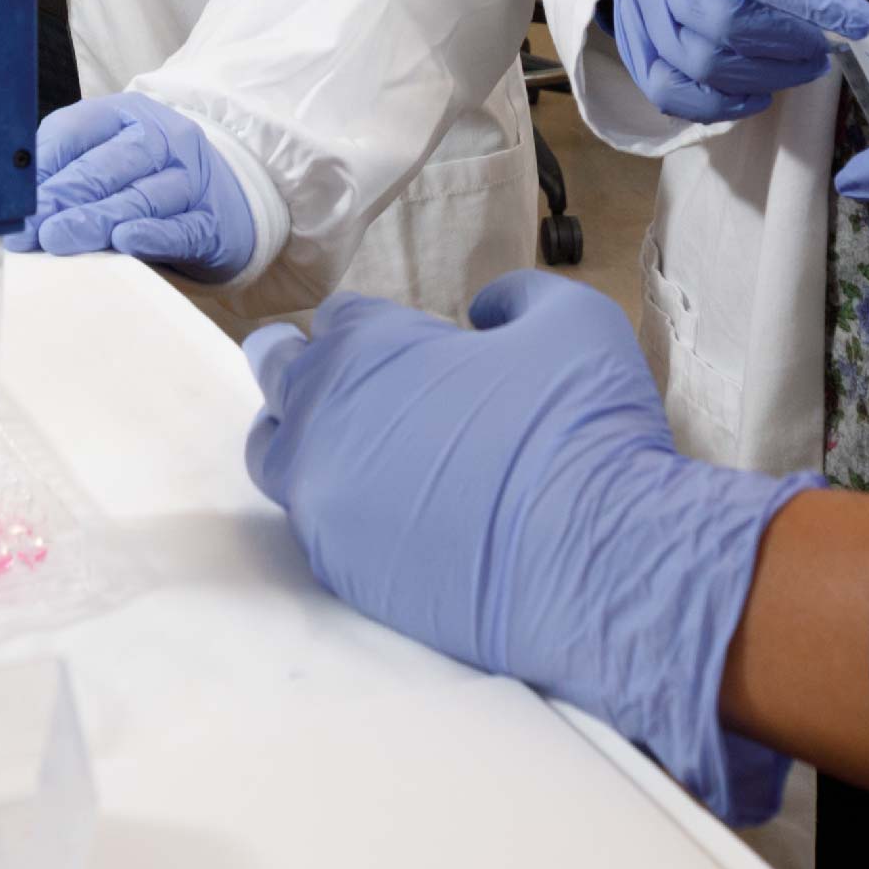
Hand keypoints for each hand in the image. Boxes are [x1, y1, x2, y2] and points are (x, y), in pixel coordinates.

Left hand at [10, 92, 258, 279]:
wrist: (224, 199)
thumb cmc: (146, 179)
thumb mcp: (108, 158)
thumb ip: (63, 172)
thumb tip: (8, 208)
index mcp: (125, 114)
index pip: (75, 131)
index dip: (42, 165)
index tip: (11, 199)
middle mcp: (162, 139)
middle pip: (108, 165)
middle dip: (64, 195)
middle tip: (30, 225)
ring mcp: (191, 179)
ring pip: (141, 197)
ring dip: (96, 219)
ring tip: (58, 238)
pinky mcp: (211, 221)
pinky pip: (182, 227)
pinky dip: (153, 235)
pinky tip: (126, 240)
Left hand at [244, 271, 811, 818]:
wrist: (593, 566)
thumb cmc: (582, 432)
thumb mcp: (574, 321)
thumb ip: (516, 296)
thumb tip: (484, 310)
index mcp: (370, 351)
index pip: (335, 320)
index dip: (366, 326)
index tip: (388, 342)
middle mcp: (325, 421)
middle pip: (280, 377)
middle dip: (301, 368)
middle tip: (325, 375)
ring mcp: (323, 502)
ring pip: (275, 456)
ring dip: (301, 440)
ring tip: (340, 444)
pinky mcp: (340, 571)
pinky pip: (314, 527)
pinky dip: (337, 513)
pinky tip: (382, 516)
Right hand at [611, 0, 868, 122]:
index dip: (812, 1)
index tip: (859, 21)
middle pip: (729, 23)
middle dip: (791, 44)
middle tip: (823, 49)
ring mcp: (647, 17)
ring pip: (706, 64)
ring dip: (769, 76)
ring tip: (804, 68)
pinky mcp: (638, 52)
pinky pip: (673, 94)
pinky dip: (722, 105)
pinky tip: (758, 95)